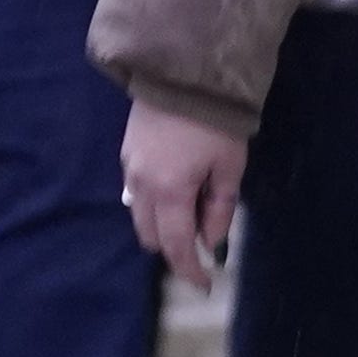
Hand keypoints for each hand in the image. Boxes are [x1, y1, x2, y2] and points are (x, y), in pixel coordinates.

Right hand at [121, 101, 247, 290]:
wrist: (184, 71)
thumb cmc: (215, 122)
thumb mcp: (229, 168)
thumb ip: (219, 209)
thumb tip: (210, 242)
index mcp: (169, 192)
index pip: (175, 246)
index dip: (190, 270)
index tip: (204, 285)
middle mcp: (142, 186)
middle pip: (150, 236)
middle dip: (173, 248)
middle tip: (201, 244)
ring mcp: (130, 168)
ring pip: (140, 215)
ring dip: (161, 225)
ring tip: (190, 215)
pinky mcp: (127, 151)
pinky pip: (136, 192)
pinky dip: (154, 203)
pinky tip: (175, 190)